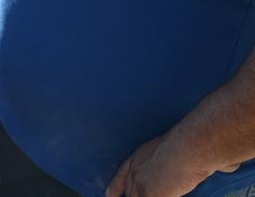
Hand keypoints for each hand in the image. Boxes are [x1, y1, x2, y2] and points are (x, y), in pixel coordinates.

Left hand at [106, 132, 229, 196]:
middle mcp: (134, 170)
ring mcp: (138, 184)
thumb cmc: (195, 144)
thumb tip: (225, 167)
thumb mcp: (188, 150)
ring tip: (163, 194)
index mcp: (140, 156)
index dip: (116, 186)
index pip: (122, 174)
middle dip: (133, 196)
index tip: (111, 194)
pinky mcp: (146, 195)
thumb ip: (193, 161)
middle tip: (137, 196)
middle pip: (129, 192)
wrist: (188, 147)